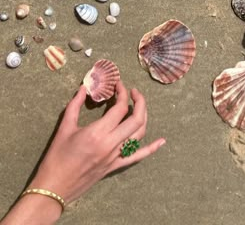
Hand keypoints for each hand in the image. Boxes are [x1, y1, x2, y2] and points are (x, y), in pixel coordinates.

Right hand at [31, 82, 165, 204]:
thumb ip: (75, 105)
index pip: (120, 108)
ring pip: (140, 134)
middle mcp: (111, 144)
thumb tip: (85, 87)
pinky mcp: (115, 166)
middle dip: (139, 101)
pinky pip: (138, 157)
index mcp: (98, 133)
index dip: (122, 93)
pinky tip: (161, 141)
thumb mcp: (64, 127)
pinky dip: (152, 148)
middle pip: (136, 119)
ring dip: (143, 117)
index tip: (118, 84)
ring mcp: (116, 156)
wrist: (55, 187)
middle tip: (133, 91)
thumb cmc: (57, 157)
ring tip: (139, 105)